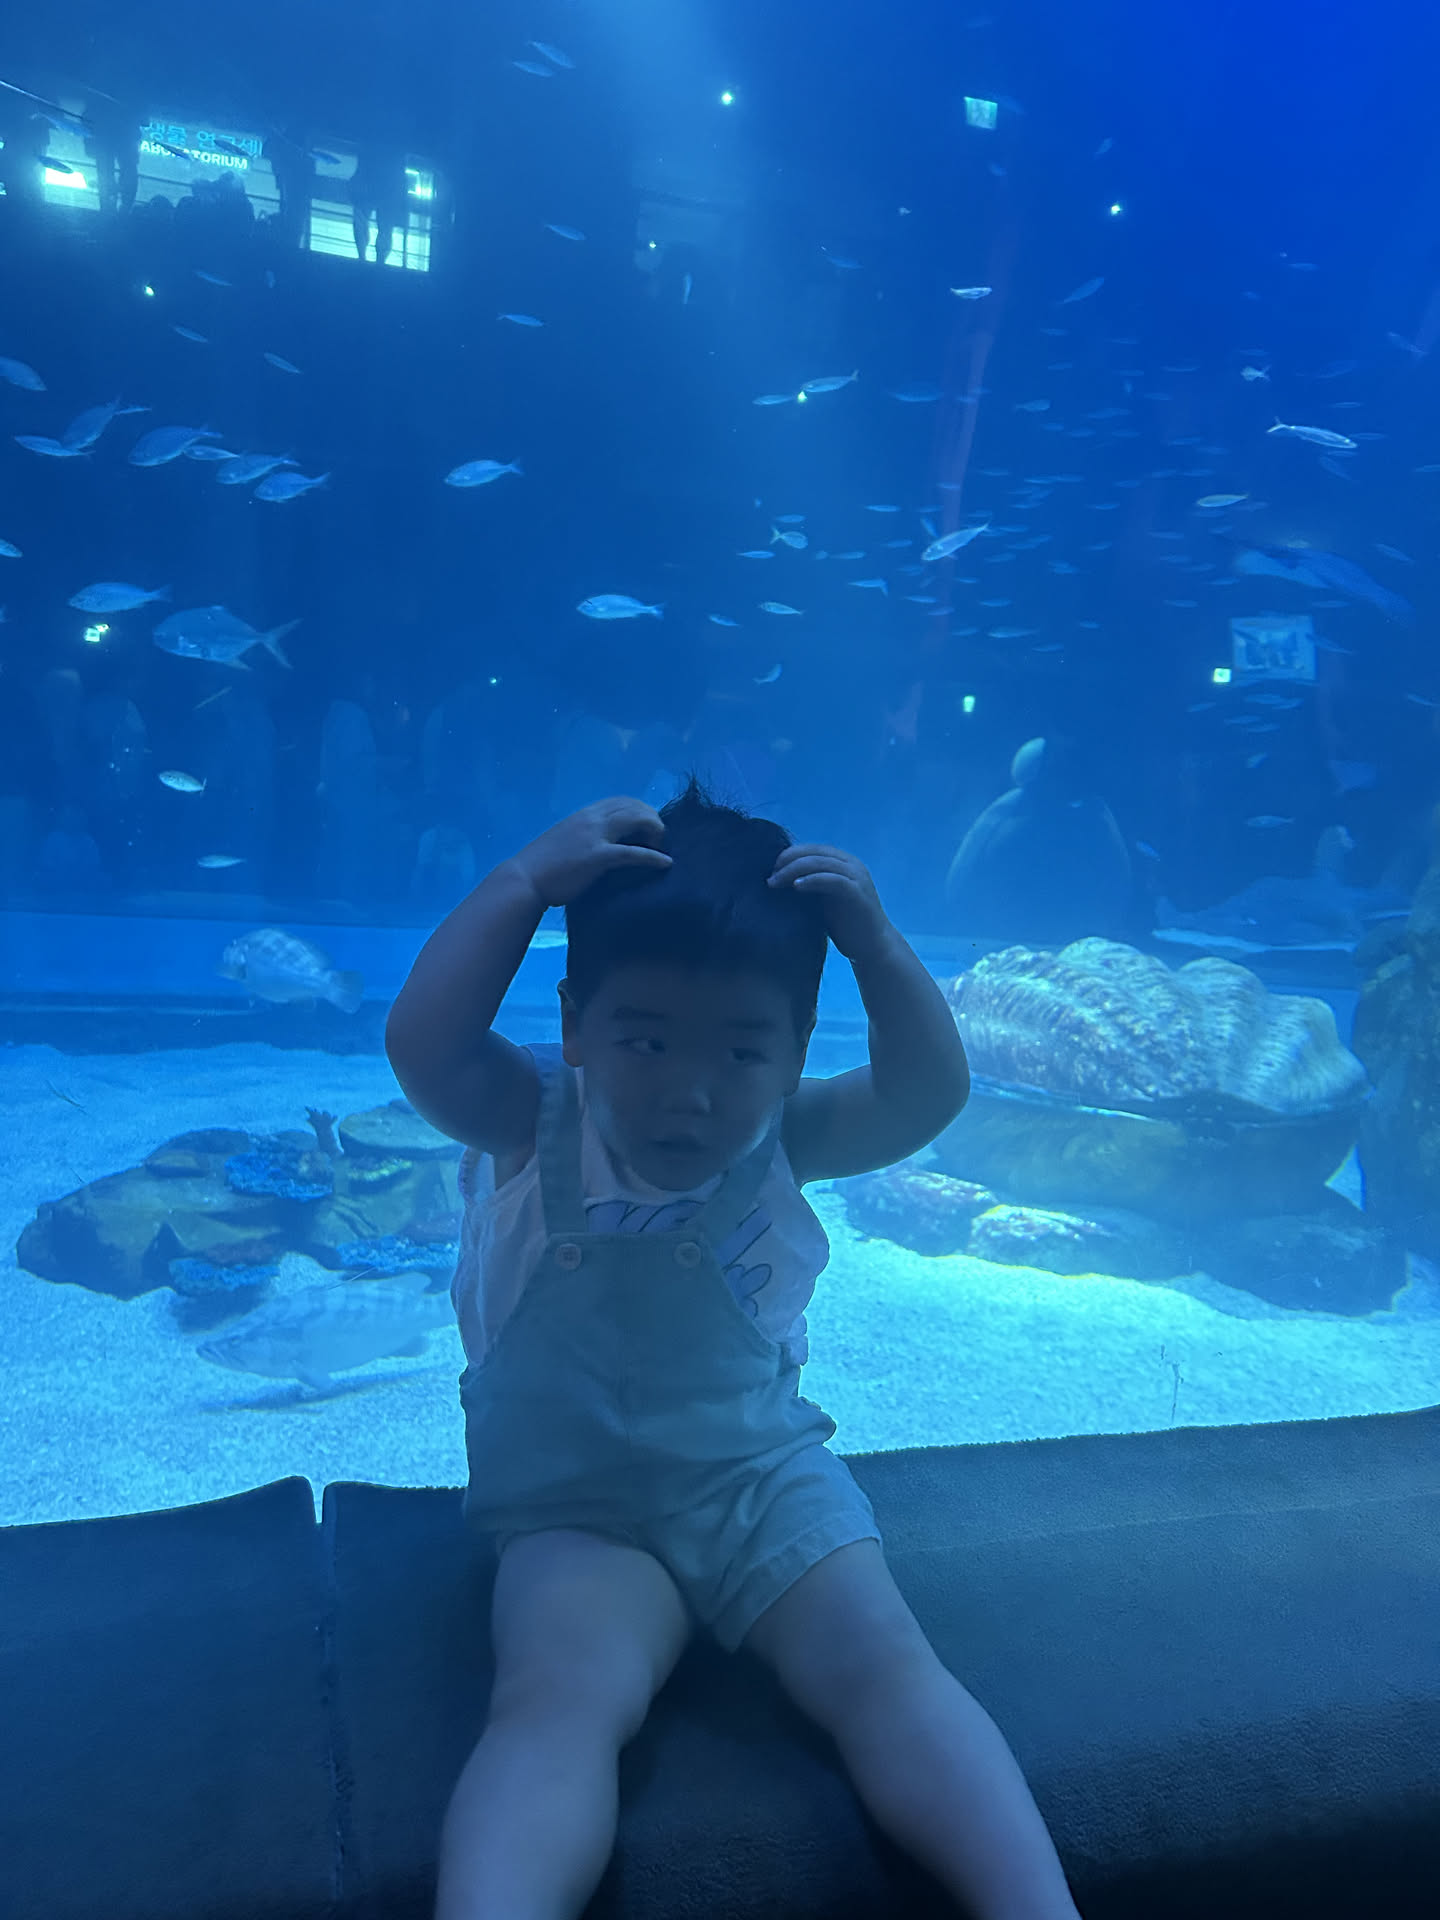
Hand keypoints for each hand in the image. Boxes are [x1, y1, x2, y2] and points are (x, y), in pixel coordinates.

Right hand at [511, 797, 671, 907]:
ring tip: (661, 847)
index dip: (640, 809)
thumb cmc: (542, 866)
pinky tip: (665, 864)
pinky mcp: (597, 856)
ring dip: (656, 832)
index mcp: (584, 815)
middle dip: (652, 818)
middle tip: (659, 838)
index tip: (647, 827)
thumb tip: (600, 843)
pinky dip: (653, 857)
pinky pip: (633, 853)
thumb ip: (583, 836)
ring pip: (638, 820)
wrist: (524, 880)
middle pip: (634, 806)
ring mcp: (595, 836)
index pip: (621, 800)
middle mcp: (591, 819)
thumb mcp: (565, 841)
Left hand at [768, 843, 893, 961]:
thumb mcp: (823, 900)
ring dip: (794, 869)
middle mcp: (852, 865)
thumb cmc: (845, 926)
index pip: (812, 849)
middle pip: (814, 851)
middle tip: (770, 877)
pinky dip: (812, 880)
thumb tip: (776, 880)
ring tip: (776, 882)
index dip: (789, 855)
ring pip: (820, 862)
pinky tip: (796, 886)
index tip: (770, 870)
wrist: (872, 947)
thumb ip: (809, 885)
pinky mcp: (857, 892)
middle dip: (788, 860)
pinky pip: (832, 879)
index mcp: (843, 863)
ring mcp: (857, 877)